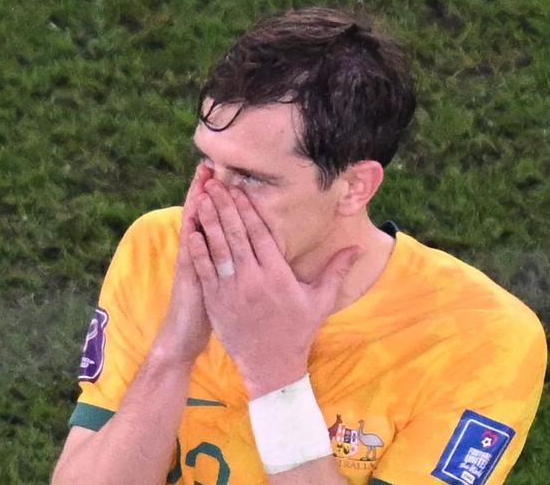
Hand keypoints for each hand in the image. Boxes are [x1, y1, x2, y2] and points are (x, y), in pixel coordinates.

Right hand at [161, 164, 212, 363]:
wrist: (186, 337)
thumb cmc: (211, 311)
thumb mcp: (223, 282)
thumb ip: (231, 261)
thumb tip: (247, 247)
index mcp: (213, 254)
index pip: (218, 219)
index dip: (224, 198)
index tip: (230, 173)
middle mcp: (200, 253)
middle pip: (205, 215)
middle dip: (208, 190)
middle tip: (213, 162)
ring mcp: (193, 263)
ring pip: (195, 227)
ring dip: (197, 202)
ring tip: (202, 177)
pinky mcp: (189, 277)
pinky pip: (190, 251)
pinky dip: (190, 233)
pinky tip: (192, 215)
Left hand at [187, 180, 358, 397]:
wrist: (271, 366)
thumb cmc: (298, 331)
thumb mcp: (320, 301)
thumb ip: (336, 271)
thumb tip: (357, 248)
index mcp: (278, 275)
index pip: (261, 234)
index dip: (249, 210)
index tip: (240, 190)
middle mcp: (253, 279)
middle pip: (237, 235)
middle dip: (226, 207)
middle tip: (216, 184)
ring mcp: (231, 290)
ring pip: (218, 248)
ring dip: (210, 221)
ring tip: (203, 199)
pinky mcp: (216, 302)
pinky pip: (204, 271)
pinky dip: (198, 250)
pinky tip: (192, 231)